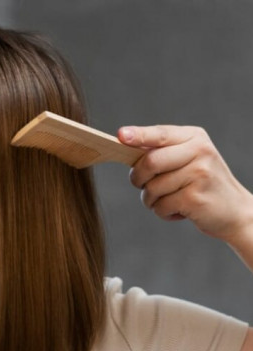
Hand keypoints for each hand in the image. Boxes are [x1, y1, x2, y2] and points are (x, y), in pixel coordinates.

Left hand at [118, 125, 252, 246]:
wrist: (234, 211)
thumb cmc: (201, 184)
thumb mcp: (188, 160)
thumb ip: (161, 151)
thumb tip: (124, 142)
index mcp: (194, 137)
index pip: (160, 134)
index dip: (138, 135)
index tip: (120, 135)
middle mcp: (199, 151)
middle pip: (149, 162)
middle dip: (137, 179)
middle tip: (142, 185)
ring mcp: (199, 174)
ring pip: (151, 188)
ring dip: (151, 200)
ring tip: (170, 200)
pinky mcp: (195, 197)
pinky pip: (160, 206)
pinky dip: (163, 213)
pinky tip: (180, 210)